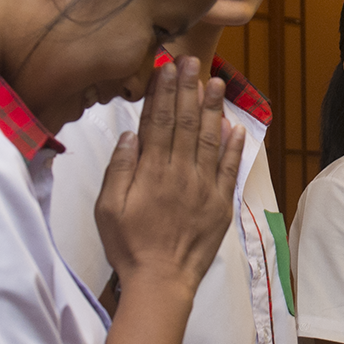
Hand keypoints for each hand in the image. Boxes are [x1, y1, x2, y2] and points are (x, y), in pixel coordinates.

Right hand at [95, 58, 243, 292]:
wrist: (162, 282)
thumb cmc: (129, 246)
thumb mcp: (107, 208)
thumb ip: (119, 169)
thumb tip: (131, 134)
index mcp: (151, 172)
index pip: (158, 122)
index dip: (163, 92)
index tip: (167, 68)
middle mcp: (180, 174)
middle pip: (185, 123)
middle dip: (188, 89)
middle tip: (192, 61)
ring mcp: (204, 188)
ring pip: (210, 139)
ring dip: (212, 109)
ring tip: (216, 82)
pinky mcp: (220, 204)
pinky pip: (230, 169)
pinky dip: (234, 146)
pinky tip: (236, 126)